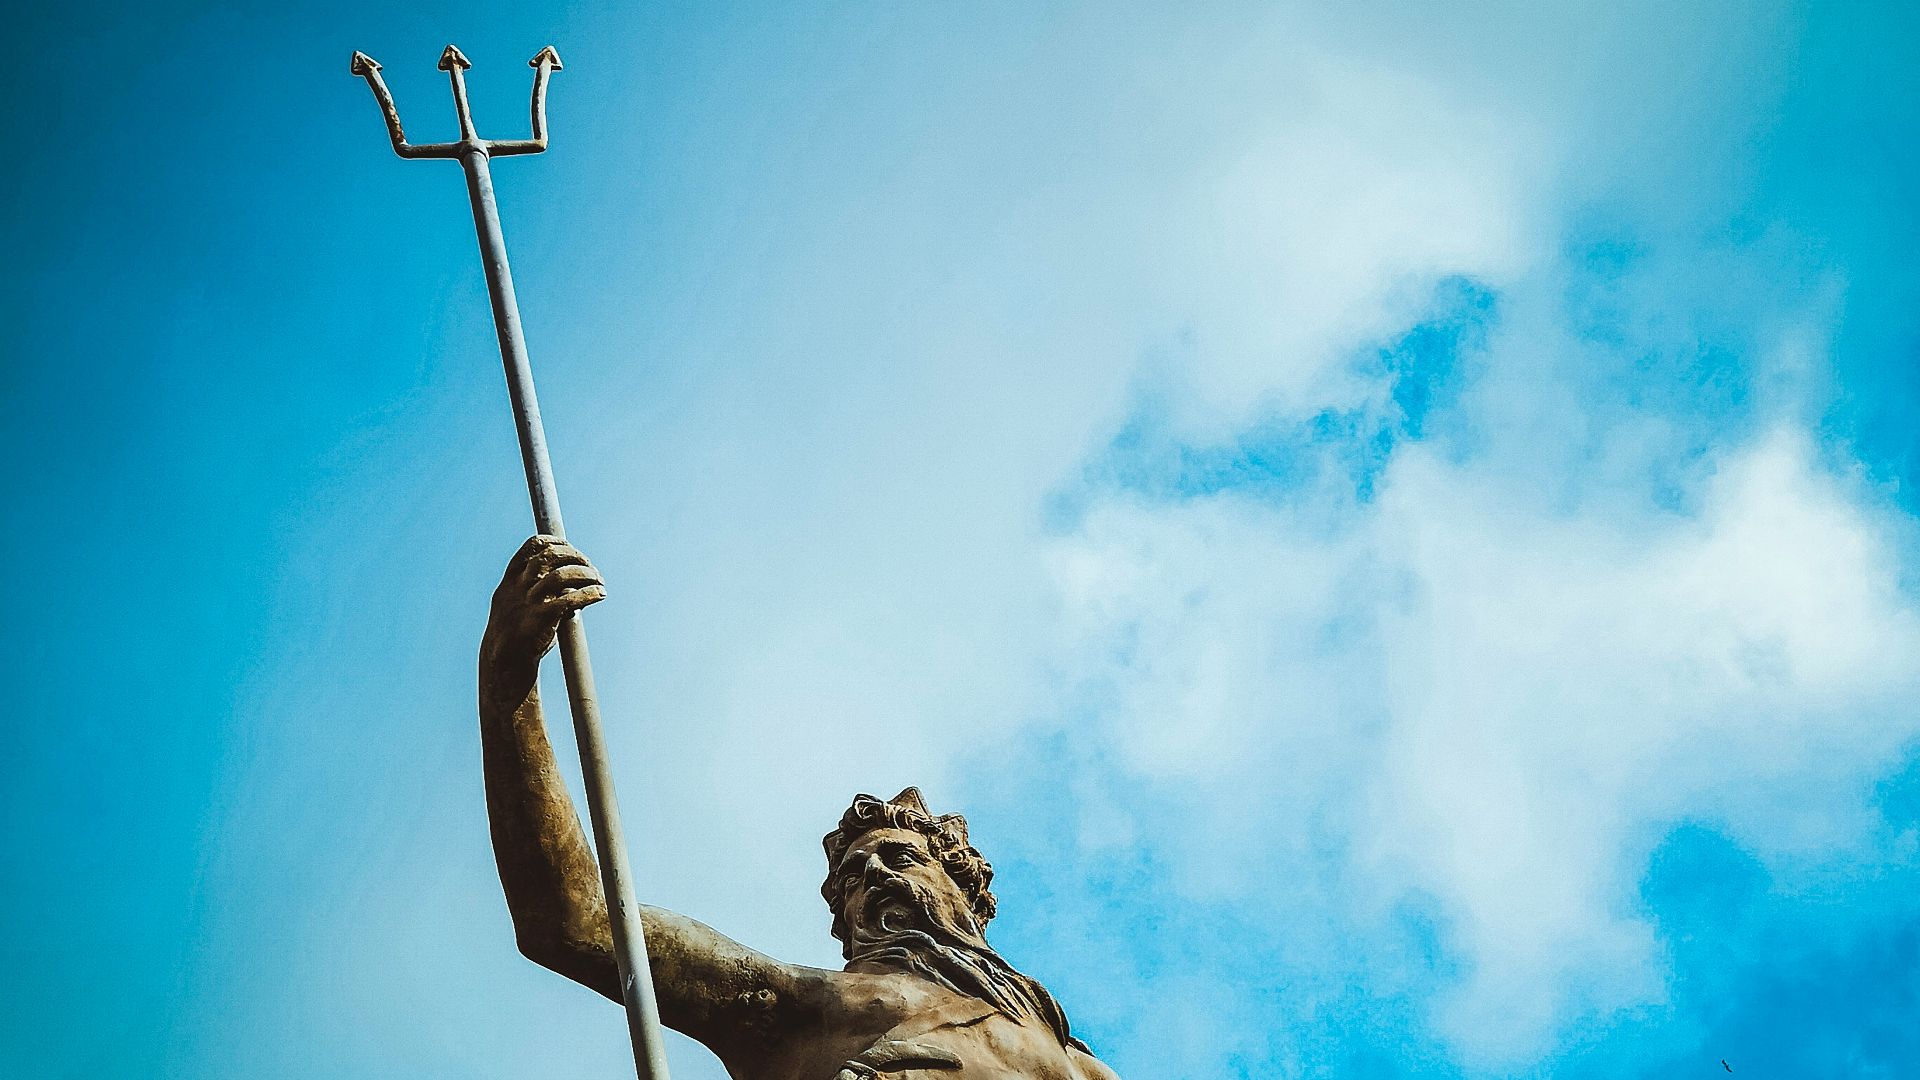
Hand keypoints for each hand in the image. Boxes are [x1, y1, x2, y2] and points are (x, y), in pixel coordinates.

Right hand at [483, 535, 606, 679]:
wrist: (505, 662)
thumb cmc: (518, 630)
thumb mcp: (519, 603)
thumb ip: (539, 587)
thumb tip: (574, 577)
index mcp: (511, 579)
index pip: (532, 546)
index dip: (555, 542)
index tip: (571, 547)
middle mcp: (518, 586)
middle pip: (550, 556)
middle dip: (576, 556)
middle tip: (592, 568)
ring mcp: (528, 602)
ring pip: (561, 575)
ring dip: (586, 574)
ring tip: (600, 580)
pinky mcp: (540, 619)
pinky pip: (569, 600)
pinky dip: (589, 593)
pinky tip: (600, 594)